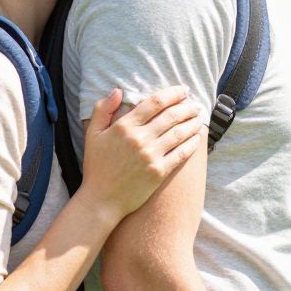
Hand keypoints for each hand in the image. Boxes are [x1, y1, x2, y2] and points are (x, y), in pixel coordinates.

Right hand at [77, 87, 204, 221]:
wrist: (102, 200)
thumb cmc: (96, 167)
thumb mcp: (92, 135)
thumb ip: (102, 110)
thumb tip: (118, 91)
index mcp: (124, 126)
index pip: (155, 102)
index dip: (172, 93)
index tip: (182, 90)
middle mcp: (140, 139)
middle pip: (171, 115)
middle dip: (186, 106)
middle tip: (194, 103)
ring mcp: (151, 156)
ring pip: (179, 133)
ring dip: (192, 122)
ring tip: (198, 117)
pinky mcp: (159, 172)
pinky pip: (181, 153)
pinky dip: (192, 143)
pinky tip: (197, 138)